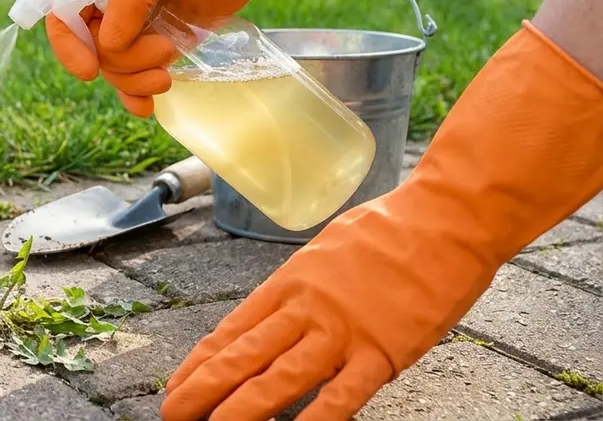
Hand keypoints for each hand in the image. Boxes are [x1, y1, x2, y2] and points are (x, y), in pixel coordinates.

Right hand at [47, 0, 367, 114]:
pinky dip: (135, 95)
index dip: (68, 45)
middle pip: (92, 51)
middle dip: (123, 63)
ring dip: (135, 80)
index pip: (62, 15)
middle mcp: (109, 6)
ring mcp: (132, 30)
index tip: (89, 70)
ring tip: (167, 74)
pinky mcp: (153, 48)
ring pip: (113, 69)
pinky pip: (132, 79)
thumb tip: (106, 44)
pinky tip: (146, 106)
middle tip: (163, 51)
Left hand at [161, 21, 602, 419]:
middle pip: (244, 354)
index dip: (201, 362)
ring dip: (242, 409)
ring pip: (280, 377)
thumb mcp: (325, 248)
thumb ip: (300, 285)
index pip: (233, 329)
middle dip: (204, 389)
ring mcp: (343, 330)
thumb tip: (276, 310)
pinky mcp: (383, 351)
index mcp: (290, 282)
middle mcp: (307, 307)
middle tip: (172, 412)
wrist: (447, 218)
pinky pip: (343, 395)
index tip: (177, 384)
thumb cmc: (390, 228)